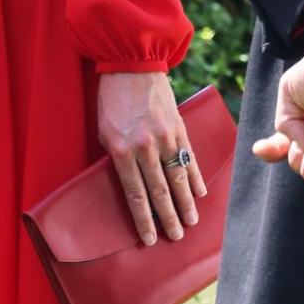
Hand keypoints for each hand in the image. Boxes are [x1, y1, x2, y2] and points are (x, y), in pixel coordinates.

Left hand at [97, 72, 206, 246]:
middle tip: (176, 238)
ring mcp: (165, 137)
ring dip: (185, 203)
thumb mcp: (104, 131)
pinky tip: (199, 193)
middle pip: (159, 191)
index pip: (135, 194)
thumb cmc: (111, 99)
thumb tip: (129, 183)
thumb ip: (117, 157)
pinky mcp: (178, 127)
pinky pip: (189, 158)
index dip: (143, 219)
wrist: (131, 64)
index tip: (149, 239)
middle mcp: (145, 147)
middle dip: (168, 218)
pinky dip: (195, 177)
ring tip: (191, 222)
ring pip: (178, 178)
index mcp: (122, 150)